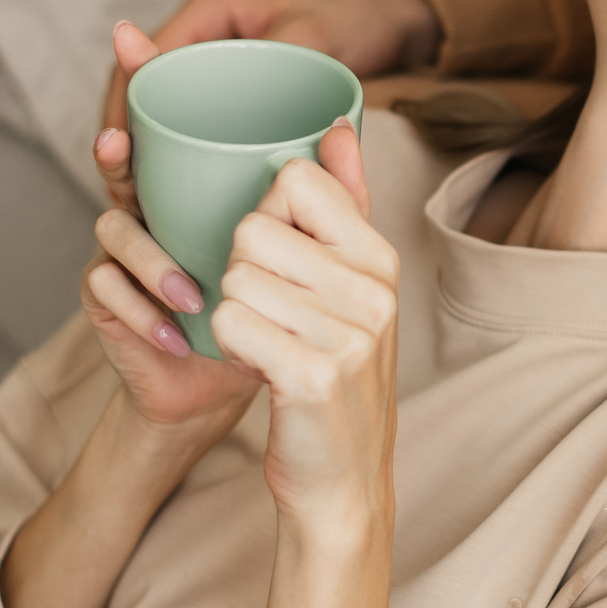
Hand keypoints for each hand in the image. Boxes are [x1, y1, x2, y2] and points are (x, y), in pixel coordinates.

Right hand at [94, 0, 442, 209]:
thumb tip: (234, 104)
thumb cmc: (359, 16)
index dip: (121, 107)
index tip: (116, 154)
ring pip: (163, 113)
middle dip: (124, 141)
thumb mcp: (320, 36)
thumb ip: (281, 60)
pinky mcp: (235, 91)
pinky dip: (177, 156)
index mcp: (213, 6)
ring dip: (144, 156)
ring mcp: (219, 63)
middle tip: (123, 192)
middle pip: (142, 91)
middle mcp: (206, 32)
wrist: (398, 19)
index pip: (146, 60)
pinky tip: (172, 197)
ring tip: (139, 204)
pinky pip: (194, 123)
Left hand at [212, 120, 398, 539]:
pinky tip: (260, 369)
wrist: (342, 480)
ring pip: (233, 278)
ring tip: (269, 346)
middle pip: (252, 229)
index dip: (266, 215)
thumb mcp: (352, 288)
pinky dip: (229, 348)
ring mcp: (347, 332)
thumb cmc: (336, 377)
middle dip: (240, 273)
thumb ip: (343, 203)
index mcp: (378, 257)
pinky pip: (228, 323)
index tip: (280, 262)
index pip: (296, 181)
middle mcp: (371, 288)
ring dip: (232, 315)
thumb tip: (338, 127)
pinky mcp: (312, 374)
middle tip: (272, 317)